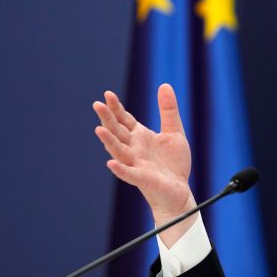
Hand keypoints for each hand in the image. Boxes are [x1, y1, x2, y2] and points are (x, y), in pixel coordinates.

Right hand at [93, 84, 196, 245]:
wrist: (179, 191)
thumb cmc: (173, 163)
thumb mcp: (174, 132)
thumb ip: (168, 111)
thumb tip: (164, 85)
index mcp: (140, 136)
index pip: (124, 120)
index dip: (116, 108)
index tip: (107, 94)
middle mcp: (134, 149)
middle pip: (117, 132)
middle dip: (108, 119)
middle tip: (97, 105)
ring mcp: (137, 164)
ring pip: (119, 151)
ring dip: (109, 141)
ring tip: (99, 130)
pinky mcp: (144, 179)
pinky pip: (130, 174)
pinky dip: (121, 169)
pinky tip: (111, 163)